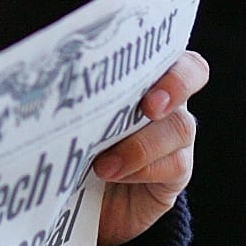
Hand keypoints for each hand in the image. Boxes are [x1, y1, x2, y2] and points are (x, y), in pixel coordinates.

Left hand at [93, 49, 207, 245]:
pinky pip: (174, 165)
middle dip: (173, 86)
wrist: (86, 196)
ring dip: (140, 144)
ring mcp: (176, 136)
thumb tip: (54, 78)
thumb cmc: (75, 140)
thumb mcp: (75, 111)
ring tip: (103, 164)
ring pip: (179, 127)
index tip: (149, 75)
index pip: (171, 49)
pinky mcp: (176, 172)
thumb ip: (78, 92)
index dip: (171, 59)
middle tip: (148, 108)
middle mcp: (168, 98)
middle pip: (191, 75)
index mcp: (142, 72)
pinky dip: (140, 169)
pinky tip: (113, 174)